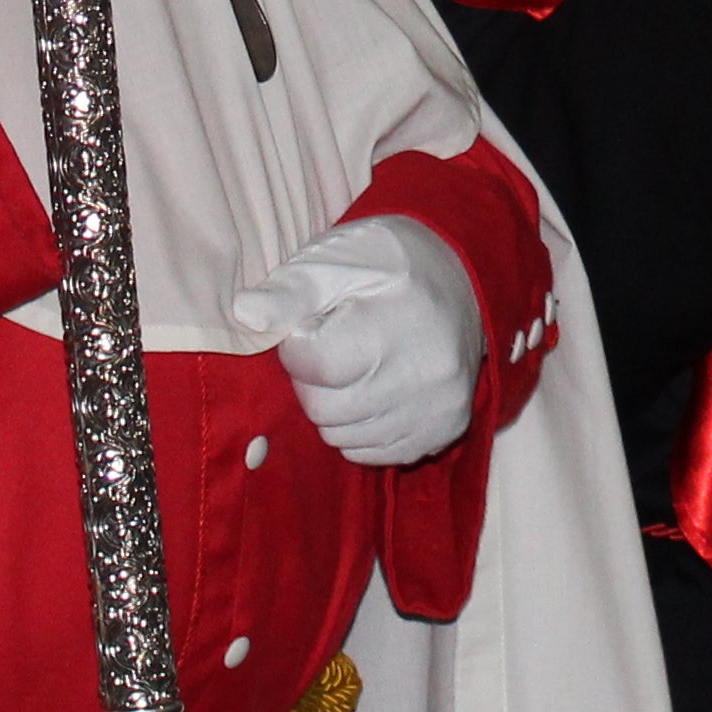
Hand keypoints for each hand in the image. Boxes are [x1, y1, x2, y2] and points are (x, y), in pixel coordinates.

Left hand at [228, 215, 481, 466]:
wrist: (464, 275)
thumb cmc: (390, 263)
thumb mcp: (337, 259)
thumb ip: (290, 291)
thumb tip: (247, 316)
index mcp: (394, 327)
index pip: (314, 367)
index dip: (299, 347)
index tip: (313, 328)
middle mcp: (423, 376)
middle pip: (325, 409)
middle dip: (313, 382)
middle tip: (331, 350)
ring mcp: (437, 409)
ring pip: (344, 438)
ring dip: (336, 408)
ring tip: (357, 368)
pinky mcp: (446, 430)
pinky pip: (375, 453)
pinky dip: (362, 428)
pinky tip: (377, 390)